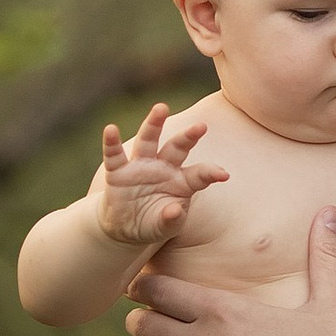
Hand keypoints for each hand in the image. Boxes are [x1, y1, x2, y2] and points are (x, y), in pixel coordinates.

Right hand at [93, 102, 226, 249]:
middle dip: (188, 137)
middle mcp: (163, 167)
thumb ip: (171, 220)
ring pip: (148, 141)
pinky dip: (111, 143)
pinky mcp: (118, 172)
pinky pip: (114, 155)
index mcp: (182, 181)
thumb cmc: (154, 222)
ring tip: (161, 108)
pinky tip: (110, 129)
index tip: (224, 175)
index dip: (210, 173)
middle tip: (201, 126)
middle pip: (177, 147)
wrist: (125, 228)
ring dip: (154, 124)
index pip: (199, 174)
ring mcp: (140, 166)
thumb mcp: (165, 227)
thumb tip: (174, 211)